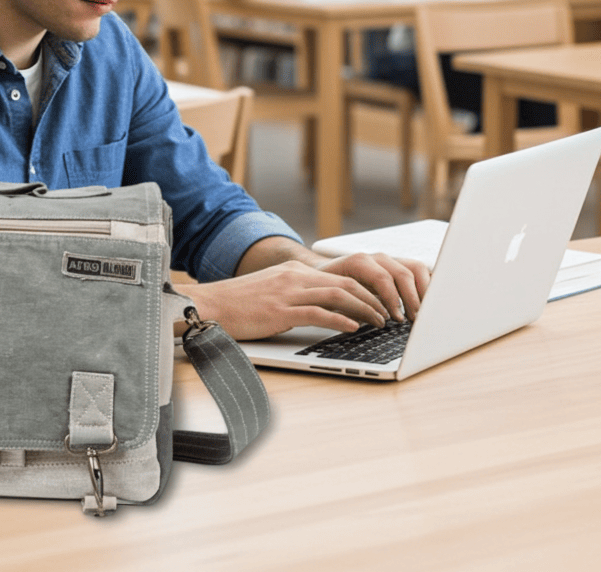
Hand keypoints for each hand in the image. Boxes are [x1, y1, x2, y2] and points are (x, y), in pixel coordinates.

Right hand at [179, 243, 429, 340]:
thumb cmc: (238, 306)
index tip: (381, 304)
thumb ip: (296, 297)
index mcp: (293, 273)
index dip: (366, 291)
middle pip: (345, 283)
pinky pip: (318, 312)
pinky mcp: (280, 310)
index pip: (340, 277)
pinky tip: (353, 328)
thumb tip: (323, 312)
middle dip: (373, 299)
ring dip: (364, 310)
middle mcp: (294, 278)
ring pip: (338, 295)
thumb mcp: (271, 293)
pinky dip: (341, 319)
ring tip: (379, 322)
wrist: (209, 306)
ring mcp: (288, 292)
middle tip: (390, 314)